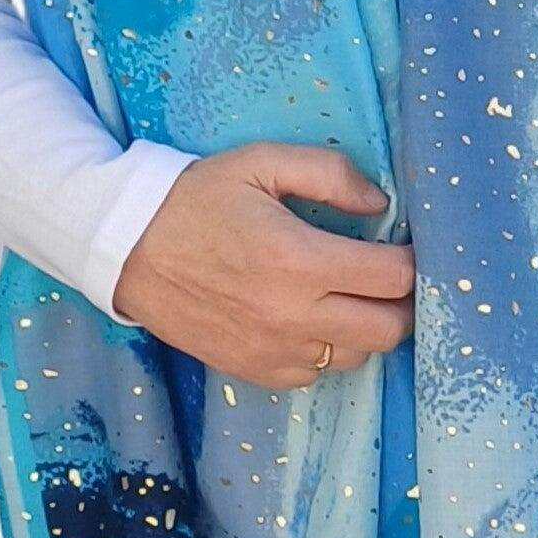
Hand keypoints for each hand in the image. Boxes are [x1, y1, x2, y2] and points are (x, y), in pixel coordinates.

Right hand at [112, 142, 413, 387]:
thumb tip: (381, 204)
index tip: (407, 247)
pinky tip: (311, 317)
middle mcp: (293, 314)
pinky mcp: (255, 370)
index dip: (413, 260)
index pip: (394, 277)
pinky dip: (325, 349)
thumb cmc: (195, 199)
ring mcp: (274, 350)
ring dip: (365, 327)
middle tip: (388, 277)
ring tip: (349, 295)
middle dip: (401, 302)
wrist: (124, 249)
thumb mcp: (261, 163)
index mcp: (299, 259)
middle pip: (390, 329)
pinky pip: (316, 373)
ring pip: (358, 355)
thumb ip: (329, 174)